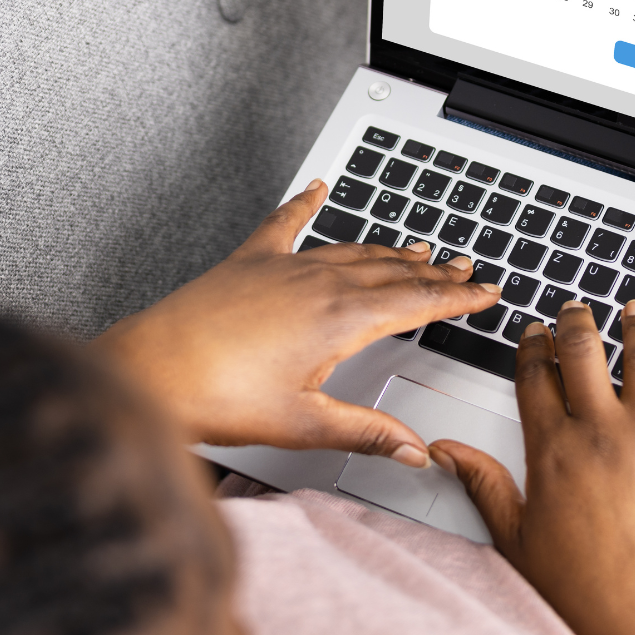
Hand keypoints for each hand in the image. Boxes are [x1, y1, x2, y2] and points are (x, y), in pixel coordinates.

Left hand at [96, 180, 501, 466]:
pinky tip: (316, 187)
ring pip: (353, 250)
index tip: (485, 290)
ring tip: (417, 245)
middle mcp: (317, 283)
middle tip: (463, 267)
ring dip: (390, 249)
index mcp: (340, 320)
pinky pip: (286, 222)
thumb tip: (412, 447)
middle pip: (393, 271)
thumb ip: (365, 431)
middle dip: (434, 271)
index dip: (457, 297)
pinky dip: (305, 203)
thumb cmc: (216, 398)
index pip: (417, 302)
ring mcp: (283, 265)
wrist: (150, 372)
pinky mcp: (247, 261)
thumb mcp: (303, 425)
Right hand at [431, 300, 634, 634]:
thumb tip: (446, 453)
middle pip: (587, 354)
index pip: (537, 376)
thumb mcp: (513, 537)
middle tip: (577, 309)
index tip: (534, 333)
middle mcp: (602, 436)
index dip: (533, 346)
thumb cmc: (576, 592)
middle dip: (578, 322)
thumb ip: (482, 484)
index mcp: (553, 451)